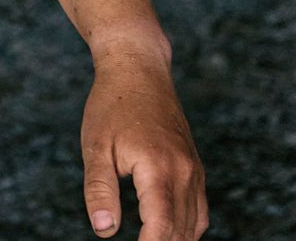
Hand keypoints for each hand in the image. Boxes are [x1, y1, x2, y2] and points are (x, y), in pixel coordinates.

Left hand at [80, 49, 205, 239]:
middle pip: (180, 231)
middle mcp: (185, 173)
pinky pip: (199, 210)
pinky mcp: (195, 167)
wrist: (138, 69)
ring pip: (193, 224)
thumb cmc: (112, 107)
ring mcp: (194, 170)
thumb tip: (104, 230)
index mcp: (159, 169)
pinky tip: (168, 234)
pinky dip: (187, 228)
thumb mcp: (96, 147)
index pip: (161, 228)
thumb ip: (99, 190)